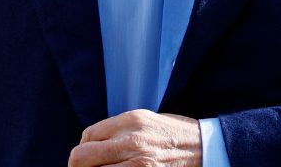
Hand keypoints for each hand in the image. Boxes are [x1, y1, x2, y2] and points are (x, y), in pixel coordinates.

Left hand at [68, 109, 202, 166]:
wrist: (203, 148)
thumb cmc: (172, 133)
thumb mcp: (145, 120)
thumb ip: (117, 129)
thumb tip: (87, 143)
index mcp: (131, 121)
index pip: (87, 136)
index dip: (83, 148)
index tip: (89, 157)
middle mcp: (132, 142)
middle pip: (81, 158)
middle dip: (77, 166)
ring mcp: (138, 164)